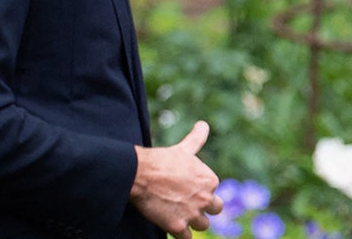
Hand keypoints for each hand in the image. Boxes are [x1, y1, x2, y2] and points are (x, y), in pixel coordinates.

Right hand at [129, 120, 223, 238]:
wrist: (137, 172)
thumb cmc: (159, 159)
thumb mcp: (182, 149)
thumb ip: (196, 139)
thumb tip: (203, 124)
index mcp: (210, 179)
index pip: (213, 191)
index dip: (199, 190)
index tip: (184, 186)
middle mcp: (205, 198)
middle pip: (214, 210)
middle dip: (201, 207)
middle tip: (183, 201)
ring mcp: (192, 214)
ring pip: (202, 225)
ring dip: (191, 221)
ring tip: (175, 211)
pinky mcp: (178, 227)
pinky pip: (187, 238)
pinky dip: (180, 233)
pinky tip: (170, 223)